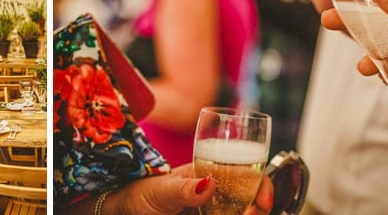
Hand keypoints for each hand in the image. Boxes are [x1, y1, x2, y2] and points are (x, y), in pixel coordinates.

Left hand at [101, 163, 273, 214]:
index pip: (247, 175)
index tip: (263, 202)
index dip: (262, 186)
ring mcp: (212, 212)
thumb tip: (209, 184)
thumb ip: (183, 189)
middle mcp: (216, 196)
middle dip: (258, 208)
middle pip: (251, 201)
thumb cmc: (139, 195)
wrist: (124, 213)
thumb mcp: (160, 190)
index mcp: (209, 175)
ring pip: (240, 213)